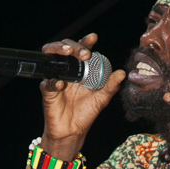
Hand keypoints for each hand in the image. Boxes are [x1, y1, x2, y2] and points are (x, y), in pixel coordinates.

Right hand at [39, 33, 124, 158]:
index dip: (85, 41)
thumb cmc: (86, 113)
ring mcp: (56, 78)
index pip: (81, 50)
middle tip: (85, 53)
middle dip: (75, 46)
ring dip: (59, 51)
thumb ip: (111, 86)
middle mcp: (67, 71)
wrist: (73, 131)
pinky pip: (47, 83)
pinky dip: (53, 82)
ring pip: (51, 57)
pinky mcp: (47, 91)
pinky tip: (61, 85)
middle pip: (66, 49)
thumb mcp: (102, 99)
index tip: (93, 37)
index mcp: (81, 70)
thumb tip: (122, 73)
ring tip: (69, 53)